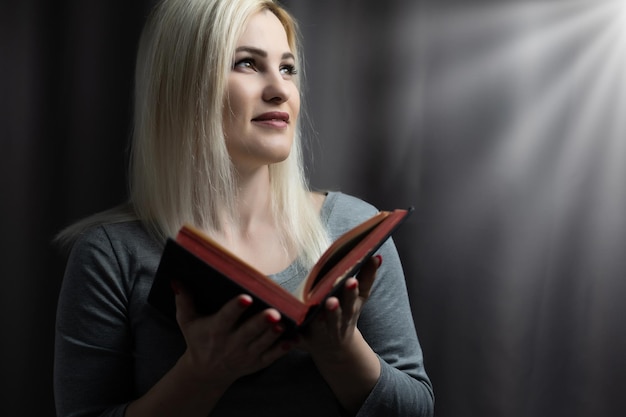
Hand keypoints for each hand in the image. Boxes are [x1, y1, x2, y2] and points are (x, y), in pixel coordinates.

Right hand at [173, 284, 290, 388]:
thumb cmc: (198, 339)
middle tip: (273, 312)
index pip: (226, 318)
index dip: (235, 308)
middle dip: (261, 322)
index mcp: (216, 330)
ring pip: (263, 343)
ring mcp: (246, 354)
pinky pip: (272, 356)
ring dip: (273, 334)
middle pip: (248, 332)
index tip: (246, 298)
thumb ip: (184, 301)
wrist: (205, 372)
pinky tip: (295, 338)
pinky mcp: (257, 362)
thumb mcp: (187, 322)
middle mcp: (231, 343)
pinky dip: (283, 348)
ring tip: (283, 323)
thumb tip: (177, 280)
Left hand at [299, 255, 380, 357]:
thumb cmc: (346, 314)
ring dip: (316, 321)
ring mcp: (320, 334)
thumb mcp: (360, 299)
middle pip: (337, 315)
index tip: (351, 281)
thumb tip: (376, 255)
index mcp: (350, 310)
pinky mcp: (304, 342)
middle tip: (332, 299)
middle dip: (335, 308)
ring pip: (318, 327)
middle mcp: (336, 323)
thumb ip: (367, 277)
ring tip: (316, 311)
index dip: (352, 291)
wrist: (335, 349)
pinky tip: (285, 334)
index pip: (353, 299)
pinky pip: (296, 341)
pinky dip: (291, 339)